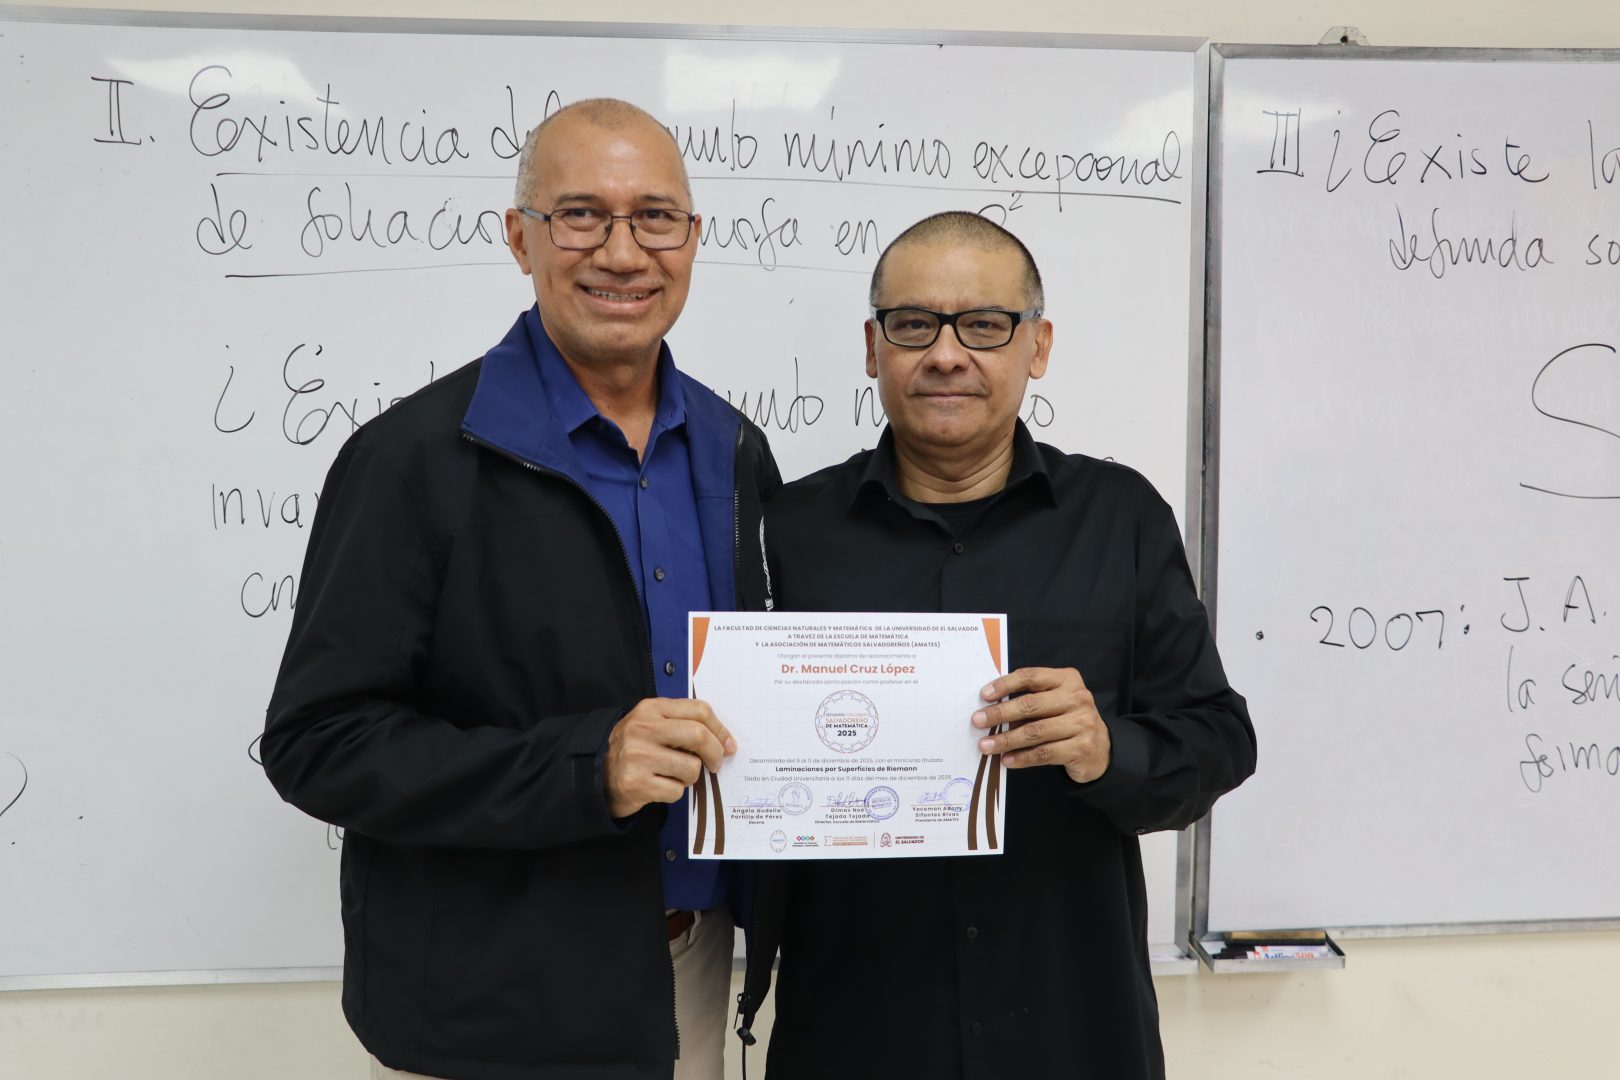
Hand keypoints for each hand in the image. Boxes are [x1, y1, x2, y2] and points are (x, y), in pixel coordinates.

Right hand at [604, 698, 737, 817]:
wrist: (596, 773)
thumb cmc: (634, 748)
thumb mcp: (652, 723)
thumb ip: (682, 723)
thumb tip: (724, 741)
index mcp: (651, 709)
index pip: (699, 710)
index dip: (721, 729)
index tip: (729, 744)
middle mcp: (643, 729)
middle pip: (698, 735)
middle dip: (715, 753)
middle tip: (716, 764)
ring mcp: (638, 756)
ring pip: (691, 768)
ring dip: (691, 777)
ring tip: (676, 774)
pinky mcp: (637, 783)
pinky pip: (677, 791)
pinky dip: (675, 792)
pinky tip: (660, 785)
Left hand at [971, 667, 1109, 783]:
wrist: (1101, 748)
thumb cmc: (1067, 719)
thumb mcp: (1055, 701)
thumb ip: (1030, 700)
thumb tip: (992, 709)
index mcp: (1067, 679)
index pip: (1031, 677)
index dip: (1005, 684)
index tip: (984, 695)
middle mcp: (1077, 698)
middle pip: (1031, 705)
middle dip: (1000, 714)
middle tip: (977, 721)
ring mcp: (1082, 723)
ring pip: (1035, 732)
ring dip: (1006, 740)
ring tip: (986, 746)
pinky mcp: (1081, 748)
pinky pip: (1044, 753)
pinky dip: (1022, 758)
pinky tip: (1007, 760)